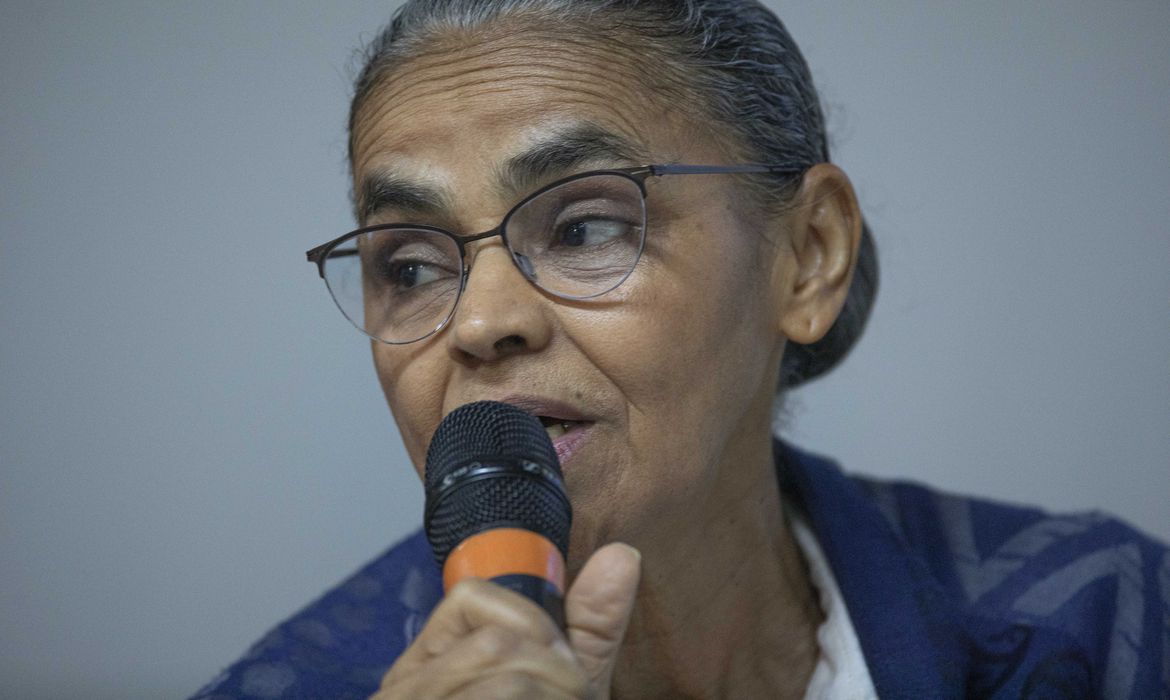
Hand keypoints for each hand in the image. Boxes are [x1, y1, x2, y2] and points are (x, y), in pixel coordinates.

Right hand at [372, 542, 641, 699]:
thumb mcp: (557, 691)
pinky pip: (504, 694)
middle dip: (562, 680)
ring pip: (510, 681)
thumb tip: (624, 555)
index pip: (474, 599)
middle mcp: (403, 691)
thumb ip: (586, 632)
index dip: (534, 628)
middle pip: (501, 642)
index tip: (559, 673)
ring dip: (558, 699)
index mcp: (428, 667)